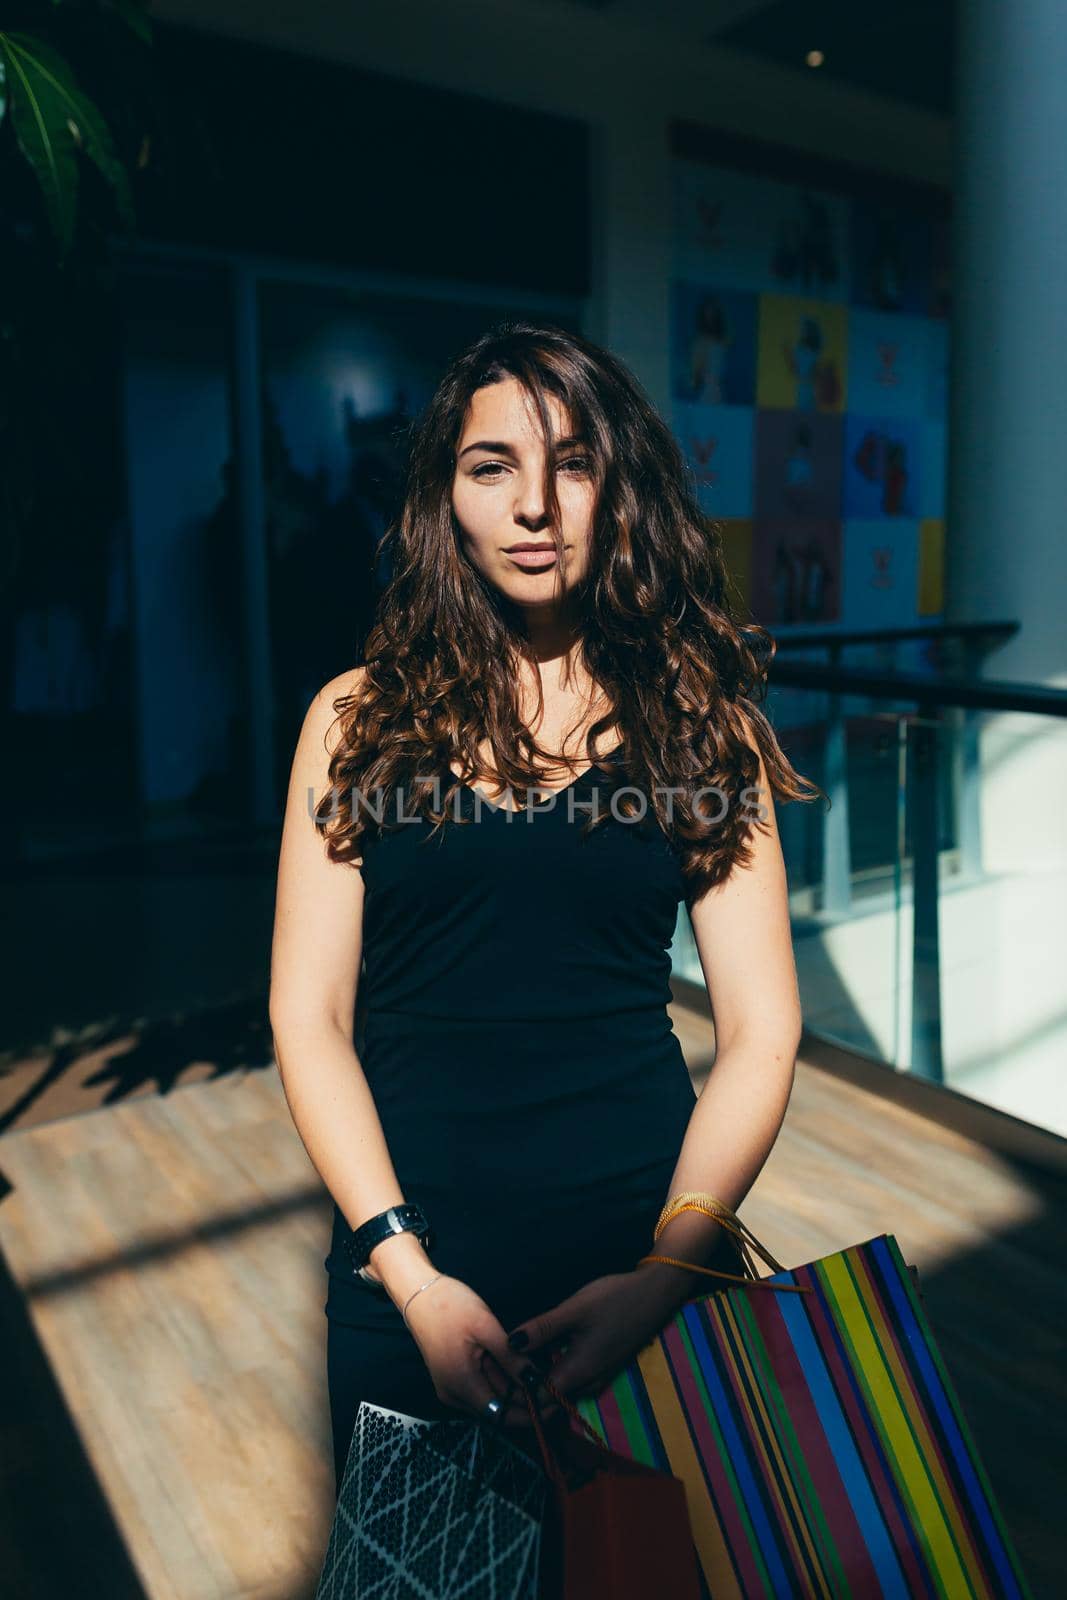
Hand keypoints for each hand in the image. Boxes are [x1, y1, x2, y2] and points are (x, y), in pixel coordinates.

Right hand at [402, 1273, 561, 1430]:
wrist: (418, 1292)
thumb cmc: (450, 1305)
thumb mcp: (486, 1327)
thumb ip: (511, 1357)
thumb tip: (537, 1380)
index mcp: (462, 1385)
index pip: (501, 1416)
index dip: (529, 1415)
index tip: (555, 1407)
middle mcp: (454, 1395)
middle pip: (497, 1410)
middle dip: (526, 1402)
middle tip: (554, 1389)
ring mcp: (451, 1387)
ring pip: (491, 1398)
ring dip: (515, 1392)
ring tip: (543, 1378)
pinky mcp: (453, 1376)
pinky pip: (482, 1387)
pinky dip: (502, 1382)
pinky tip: (520, 1369)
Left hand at [505, 1267, 682, 1403]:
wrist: (654, 1294)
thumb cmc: (614, 1300)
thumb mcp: (574, 1310)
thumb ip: (543, 1329)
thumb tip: (509, 1344)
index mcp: (578, 1373)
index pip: (539, 1400)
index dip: (515, 1393)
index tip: (493, 1376)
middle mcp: (587, 1382)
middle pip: (548, 1397)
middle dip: (522, 1387)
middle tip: (496, 1365)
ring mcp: (596, 1375)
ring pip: (559, 1387)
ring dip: (537, 1377)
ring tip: (511, 1356)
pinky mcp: (601, 1364)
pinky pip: (570, 1376)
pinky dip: (552, 1368)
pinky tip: (540, 1347)